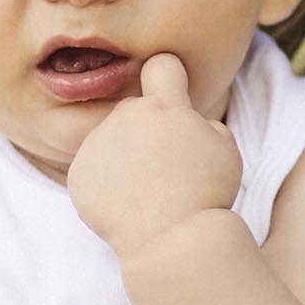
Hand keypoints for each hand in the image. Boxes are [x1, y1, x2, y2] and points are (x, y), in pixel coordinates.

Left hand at [67, 53, 240, 262]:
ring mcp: (98, 145)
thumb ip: (205, 125)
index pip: (162, 66)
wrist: (170, 239)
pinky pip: (93, 170)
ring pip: (110, 141)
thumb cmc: (205, 195)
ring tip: (145, 192)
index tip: (168, 86)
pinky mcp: (78, 174)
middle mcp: (125, 117)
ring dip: (124, 157)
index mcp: (164, 107)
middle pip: (134, 110)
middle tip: (164, 168)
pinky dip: (105, 184)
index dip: (168, 75)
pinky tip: (126, 205)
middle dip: (146, 130)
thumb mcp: (226, 151)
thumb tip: (191, 121)